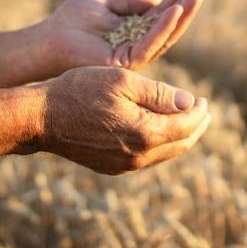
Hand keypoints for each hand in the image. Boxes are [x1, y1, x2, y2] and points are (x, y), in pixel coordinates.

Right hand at [34, 67, 210, 174]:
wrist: (41, 118)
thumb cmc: (80, 90)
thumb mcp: (123, 81)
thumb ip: (160, 93)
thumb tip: (190, 103)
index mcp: (145, 133)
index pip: (186, 125)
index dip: (199, 111)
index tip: (204, 99)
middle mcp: (138, 156)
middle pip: (180, 144)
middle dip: (196, 127)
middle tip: (204, 111)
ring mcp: (124, 166)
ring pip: (165, 154)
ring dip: (179, 136)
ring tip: (186, 120)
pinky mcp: (112, 167)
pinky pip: (147, 158)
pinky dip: (160, 143)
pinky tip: (158, 130)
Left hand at [44, 0, 207, 71]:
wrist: (48, 39)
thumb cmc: (71, 21)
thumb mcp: (105, 3)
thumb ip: (130, 2)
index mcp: (133, 32)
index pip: (161, 14)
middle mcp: (137, 45)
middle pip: (169, 26)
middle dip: (187, 7)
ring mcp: (133, 56)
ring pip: (165, 36)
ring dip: (182, 15)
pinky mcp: (125, 62)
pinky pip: (149, 43)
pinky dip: (163, 27)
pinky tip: (174, 10)